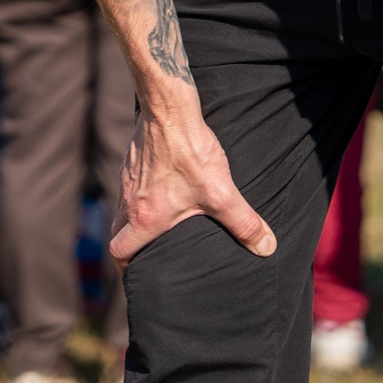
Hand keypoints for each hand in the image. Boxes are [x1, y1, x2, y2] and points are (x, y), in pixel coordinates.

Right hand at [110, 96, 275, 263]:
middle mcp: (130, 202)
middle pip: (116, 232)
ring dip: (133, 218)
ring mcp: (128, 180)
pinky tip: (161, 187)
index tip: (137, 271)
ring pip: (122, 208)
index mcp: (145, 218)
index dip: (125, 265)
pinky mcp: (132, 161)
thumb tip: (266, 248)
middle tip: (143, 251)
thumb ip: (244, 223)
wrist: (169, 110)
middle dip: (127, 245)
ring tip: (156, 221)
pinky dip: (139, 193)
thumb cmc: (190, 153)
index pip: (119, 251)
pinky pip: (129, 185)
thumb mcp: (222, 193)